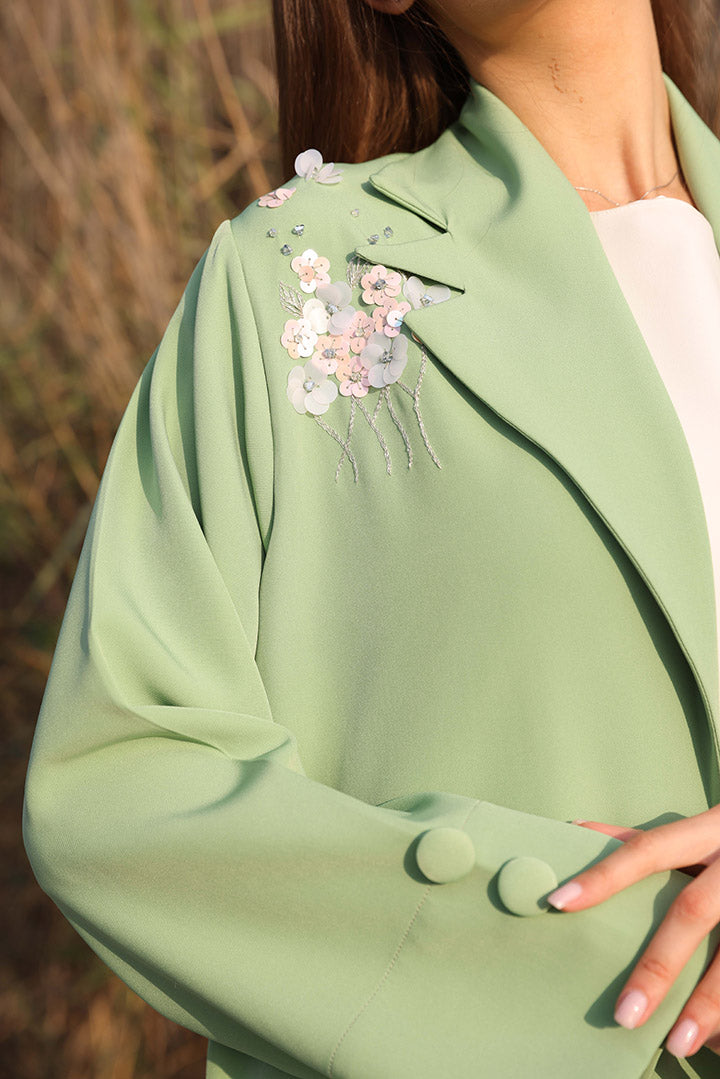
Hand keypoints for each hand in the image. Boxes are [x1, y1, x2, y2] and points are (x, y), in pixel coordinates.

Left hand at [545, 809, 719, 1058]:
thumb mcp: (700, 830)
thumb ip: (642, 838)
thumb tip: (576, 831)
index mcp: (710, 830)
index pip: (648, 848)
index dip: (604, 874)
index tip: (559, 902)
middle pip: (693, 911)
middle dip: (659, 964)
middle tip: (624, 1014)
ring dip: (708, 1003)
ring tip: (676, 1044)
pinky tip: (719, 1040)